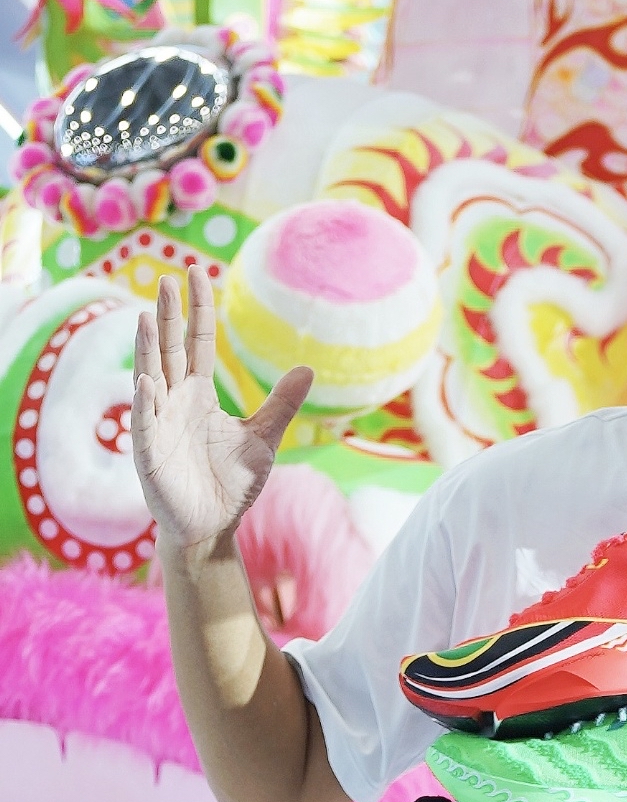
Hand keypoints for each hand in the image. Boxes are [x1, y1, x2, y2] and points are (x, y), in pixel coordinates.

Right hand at [132, 265, 313, 569]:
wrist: (212, 527)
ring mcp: (159, 424)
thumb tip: (307, 368)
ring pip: (152, 378)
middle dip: (168, 317)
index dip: (198, 311)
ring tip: (146, 316)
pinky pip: (145, 424)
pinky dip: (145, 404)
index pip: (197, 343)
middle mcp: (175, 401)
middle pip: (170, 350)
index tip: (197, 274)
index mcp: (199, 394)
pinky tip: (146, 382)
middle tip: (167, 279)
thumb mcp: (262, 439)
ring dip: (147, 349)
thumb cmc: (231, 483)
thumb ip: (281, 405)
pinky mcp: (150, 454)